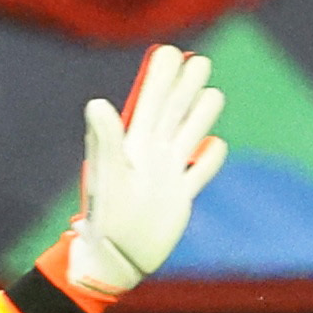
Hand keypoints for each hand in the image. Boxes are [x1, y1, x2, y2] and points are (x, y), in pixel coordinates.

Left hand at [59, 42, 228, 297]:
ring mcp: (167, 176)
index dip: (160, 78)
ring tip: (213, 92)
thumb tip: (97, 103)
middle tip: (199, 60)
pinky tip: (215, 146)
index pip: (150, 103)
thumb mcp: (108, 176)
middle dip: (186, 86)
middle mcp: (152, 156)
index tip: (171, 52)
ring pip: (189, 137)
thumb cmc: (106, 220)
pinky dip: (209, 159)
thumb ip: (106, 139)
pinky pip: (198, 173)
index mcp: (133, 146)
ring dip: (201, 115)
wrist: (115, 260)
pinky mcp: (179, 198)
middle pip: (173, 113)